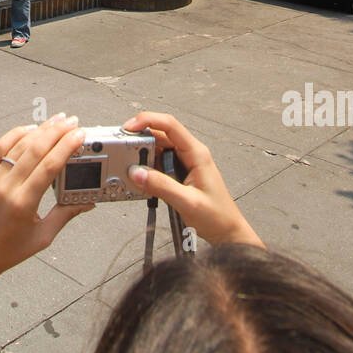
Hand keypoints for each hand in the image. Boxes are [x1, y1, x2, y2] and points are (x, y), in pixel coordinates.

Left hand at [0, 114, 92, 289]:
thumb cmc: (7, 251)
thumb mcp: (42, 237)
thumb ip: (65, 215)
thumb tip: (87, 202)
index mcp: (23, 203)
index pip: (50, 166)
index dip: (67, 146)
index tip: (79, 135)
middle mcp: (6, 187)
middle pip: (36, 149)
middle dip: (57, 132)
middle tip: (73, 122)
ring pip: (18, 144)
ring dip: (39, 129)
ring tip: (56, 120)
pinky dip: (15, 134)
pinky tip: (30, 129)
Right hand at [123, 112, 263, 247]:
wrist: (227, 232)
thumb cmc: (217, 216)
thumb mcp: (187, 202)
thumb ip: (161, 186)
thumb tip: (137, 172)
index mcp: (197, 153)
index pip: (170, 125)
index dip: (147, 120)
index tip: (129, 127)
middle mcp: (191, 154)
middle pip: (160, 135)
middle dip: (141, 140)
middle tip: (125, 151)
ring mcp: (185, 163)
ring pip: (158, 149)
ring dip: (143, 156)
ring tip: (132, 168)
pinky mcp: (179, 173)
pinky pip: (159, 163)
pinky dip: (148, 168)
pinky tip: (143, 178)